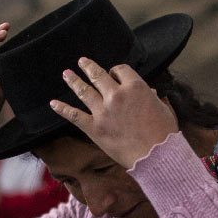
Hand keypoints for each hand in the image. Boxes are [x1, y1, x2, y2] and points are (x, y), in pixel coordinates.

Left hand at [51, 58, 177, 167]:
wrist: (156, 156)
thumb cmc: (164, 134)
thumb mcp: (163, 110)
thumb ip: (154, 98)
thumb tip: (151, 93)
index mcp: (135, 87)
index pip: (120, 70)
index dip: (116, 71)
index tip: (114, 74)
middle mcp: (116, 95)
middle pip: (98, 75)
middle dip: (89, 67)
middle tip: (82, 61)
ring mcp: (103, 111)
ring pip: (83, 91)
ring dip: (73, 80)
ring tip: (66, 73)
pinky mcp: (94, 128)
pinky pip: (74, 115)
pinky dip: (62, 109)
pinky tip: (53, 103)